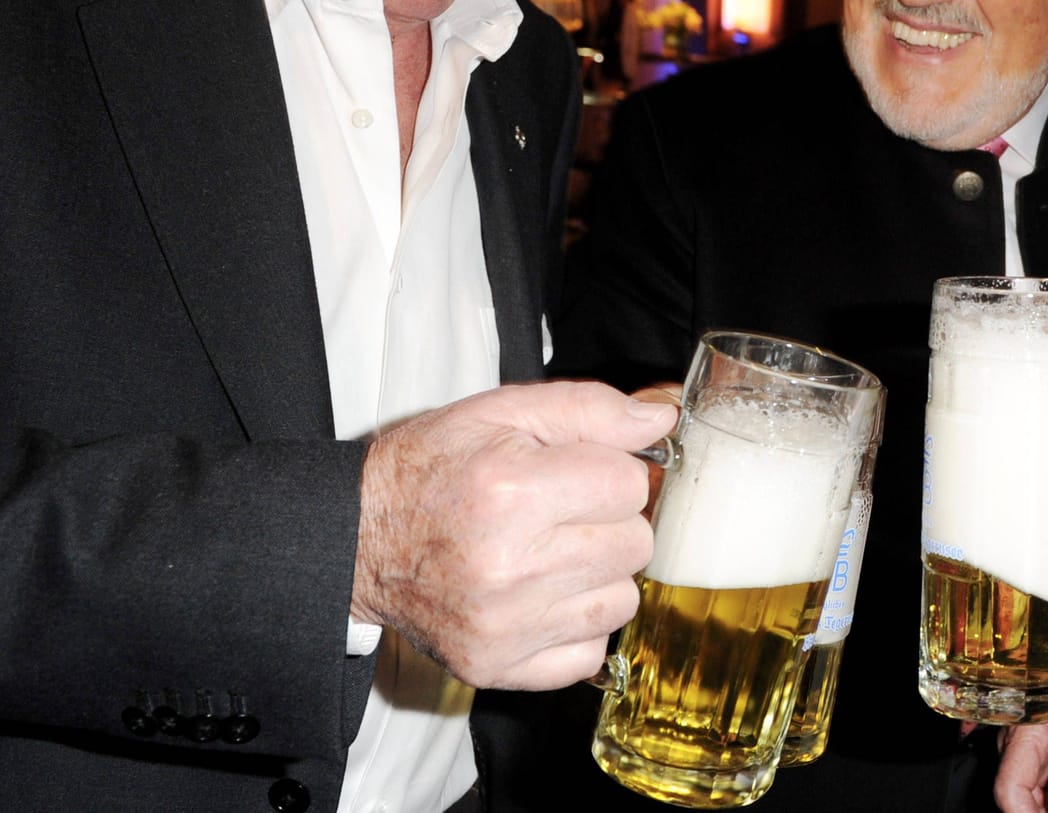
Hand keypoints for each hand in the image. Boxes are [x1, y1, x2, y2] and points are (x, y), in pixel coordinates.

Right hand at [351, 379, 677, 689]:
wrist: (357, 538)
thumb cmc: (432, 470)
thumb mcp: (502, 413)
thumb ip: (591, 409)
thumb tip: (661, 419)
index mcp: (511, 491)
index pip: (630, 485)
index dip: (611, 472)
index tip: (578, 473)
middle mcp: (510, 567)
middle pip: (635, 544)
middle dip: (610, 521)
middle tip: (563, 513)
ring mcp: (504, 626)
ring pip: (622, 600)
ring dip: (600, 574)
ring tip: (552, 554)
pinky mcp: (497, 667)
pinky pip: (591, 652)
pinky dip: (577, 625)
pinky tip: (543, 596)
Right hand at [995, 672, 1047, 811]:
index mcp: (1029, 726)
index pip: (1011, 783)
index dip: (1024, 812)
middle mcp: (1018, 736)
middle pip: (1015, 790)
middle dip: (1038, 811)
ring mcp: (1023, 746)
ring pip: (1024, 791)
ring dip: (1045, 806)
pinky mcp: (1031, 754)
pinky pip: (1033, 785)